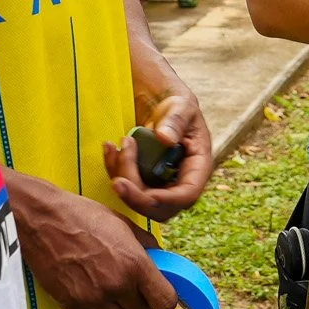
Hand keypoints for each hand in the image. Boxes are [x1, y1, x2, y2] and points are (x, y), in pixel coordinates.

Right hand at [8, 175, 178, 308]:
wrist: (41, 220)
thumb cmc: (80, 215)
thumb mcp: (120, 222)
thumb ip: (145, 243)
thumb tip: (159, 256)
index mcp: (134, 262)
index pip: (165, 300)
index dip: (164, 298)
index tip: (159, 294)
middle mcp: (118, 284)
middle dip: (140, 301)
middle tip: (131, 288)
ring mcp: (95, 298)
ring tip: (114, 299)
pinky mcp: (74, 307)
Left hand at [104, 90, 214, 220]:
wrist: (161, 102)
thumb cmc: (177, 105)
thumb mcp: (181, 106)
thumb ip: (175, 121)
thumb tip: (165, 139)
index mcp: (198, 167)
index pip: (187, 195)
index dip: (165, 200)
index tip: (144, 193)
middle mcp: (181, 181)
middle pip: (160, 206)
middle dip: (136, 197)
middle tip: (117, 182)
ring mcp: (160, 183)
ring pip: (139, 198)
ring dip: (122, 177)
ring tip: (113, 146)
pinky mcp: (142, 179)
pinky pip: (126, 185)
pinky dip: (114, 169)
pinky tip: (109, 148)